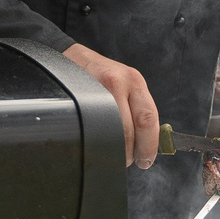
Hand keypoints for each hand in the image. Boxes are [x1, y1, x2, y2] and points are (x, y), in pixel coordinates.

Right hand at [64, 42, 160, 168]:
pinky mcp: (77, 94)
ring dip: (113, 150)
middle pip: (128, 129)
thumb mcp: (123, 83)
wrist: (69, 57)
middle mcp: (118, 82)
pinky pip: (90, 125)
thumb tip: (146, 144)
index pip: (148, 119)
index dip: (149, 146)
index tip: (146, 160)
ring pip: (110, 131)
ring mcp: (96, 88)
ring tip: (110, 153)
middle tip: (127, 161)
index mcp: (134, 81)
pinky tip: (95, 142)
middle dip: (129, 153)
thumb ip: (136, 108)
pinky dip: (96, 140)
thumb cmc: (99, 75)